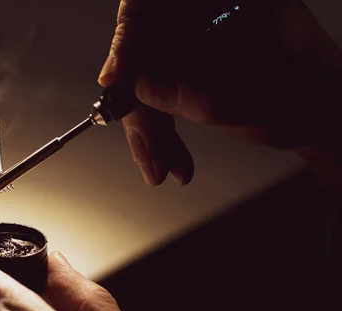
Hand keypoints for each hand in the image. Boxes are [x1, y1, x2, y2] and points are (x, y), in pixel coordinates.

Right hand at [99, 0, 341, 185]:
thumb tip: (140, 86)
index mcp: (231, 1)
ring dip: (149, 130)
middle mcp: (205, 14)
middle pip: (145, 47)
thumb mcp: (262, 103)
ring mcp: (194, 41)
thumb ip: (201, 93)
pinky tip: (167, 159)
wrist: (323, 122)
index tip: (116, 78)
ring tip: (159, 167)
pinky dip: (158, 131)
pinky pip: (156, 94)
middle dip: (138, 106)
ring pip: (146, 78)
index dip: (129, 40)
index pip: (155, 5)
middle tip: (144, 148)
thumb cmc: (313, 104)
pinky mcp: (187, 68)